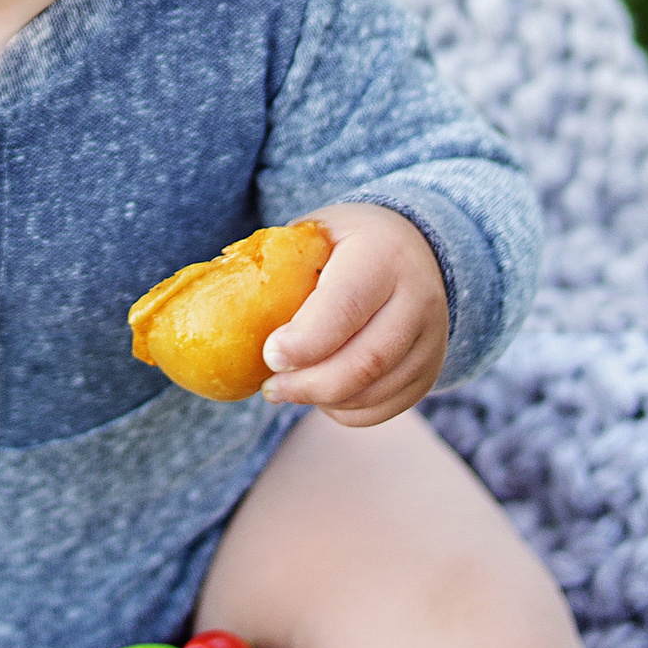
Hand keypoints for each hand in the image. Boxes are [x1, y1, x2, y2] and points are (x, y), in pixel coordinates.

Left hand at [258, 205, 448, 425]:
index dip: (305, 341)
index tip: (269, 356)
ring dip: (323, 401)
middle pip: (366, 361)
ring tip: (288, 390)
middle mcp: (418, 296)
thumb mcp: (312, 236)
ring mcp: (432, 338)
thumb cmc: (342, 244)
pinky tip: (321, 395)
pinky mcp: (430, 369)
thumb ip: (276, 269)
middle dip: (309, 385)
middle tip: (270, 388)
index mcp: (380, 254)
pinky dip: (346, 411)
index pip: (345, 306)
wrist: (413, 247)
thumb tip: (215, 310)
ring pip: (375, 391)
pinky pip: (385, 407)